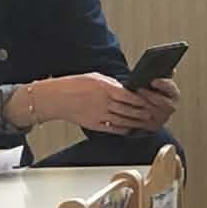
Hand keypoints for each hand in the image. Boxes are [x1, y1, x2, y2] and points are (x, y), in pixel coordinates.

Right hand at [36, 70, 164, 135]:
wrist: (57, 98)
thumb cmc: (73, 85)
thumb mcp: (94, 77)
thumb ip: (110, 83)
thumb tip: (124, 88)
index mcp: (104, 88)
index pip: (127, 95)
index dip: (139, 99)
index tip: (147, 101)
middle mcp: (103, 102)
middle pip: (127, 109)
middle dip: (140, 113)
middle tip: (150, 114)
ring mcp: (99, 114)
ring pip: (122, 120)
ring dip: (134, 122)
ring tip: (143, 123)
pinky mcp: (94, 124)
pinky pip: (112, 128)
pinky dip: (122, 129)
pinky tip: (129, 129)